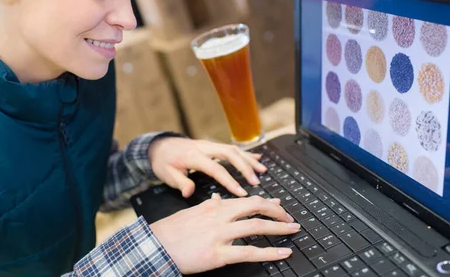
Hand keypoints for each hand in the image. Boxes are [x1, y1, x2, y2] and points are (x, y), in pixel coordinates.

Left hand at [148, 137, 266, 197]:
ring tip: (262, 170)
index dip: (230, 181)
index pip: (215, 168)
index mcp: (193, 155)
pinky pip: (231, 148)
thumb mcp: (166, 174)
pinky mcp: (211, 146)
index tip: (241, 192)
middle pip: (229, 153)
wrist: (158, 146)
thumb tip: (189, 192)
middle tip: (256, 181)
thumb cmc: (163, 162)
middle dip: (245, 167)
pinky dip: (245, 153)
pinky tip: (257, 158)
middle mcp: (204, 147)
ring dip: (248, 159)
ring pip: (233, 149)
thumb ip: (180, 183)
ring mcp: (209, 145)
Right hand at [150, 195, 298, 273]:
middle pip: (256, 206)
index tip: (278, 203)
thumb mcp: (191, 211)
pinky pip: (249, 252)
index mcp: (214, 206)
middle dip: (277, 211)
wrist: (155, 246)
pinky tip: (283, 253)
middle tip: (290, 217)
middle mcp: (220, 216)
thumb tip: (218, 196)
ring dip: (279, 228)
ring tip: (293, 229)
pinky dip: (270, 252)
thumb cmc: (170, 231)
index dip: (266, 201)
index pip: (246, 199)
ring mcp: (220, 234)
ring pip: (256, 226)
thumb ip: (208, 204)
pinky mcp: (218, 254)